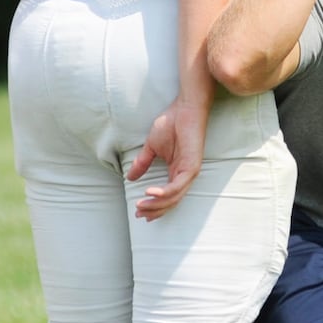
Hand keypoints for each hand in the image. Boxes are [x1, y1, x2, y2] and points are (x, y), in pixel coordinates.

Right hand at [126, 96, 209, 219]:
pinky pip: (178, 185)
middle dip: (154, 210)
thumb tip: (130, 178)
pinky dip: (164, 193)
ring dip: (156, 204)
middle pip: (171, 201)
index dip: (154, 207)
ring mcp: (190, 171)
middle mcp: (185, 174)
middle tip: (138, 214)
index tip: (138, 212)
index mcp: (177, 171)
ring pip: (174, 197)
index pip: (168, 197)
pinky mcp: (192, 165)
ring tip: (140, 206)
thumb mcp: (152, 147)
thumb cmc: (171, 124)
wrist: (185, 108)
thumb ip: (143, 163)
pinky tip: (149, 193)